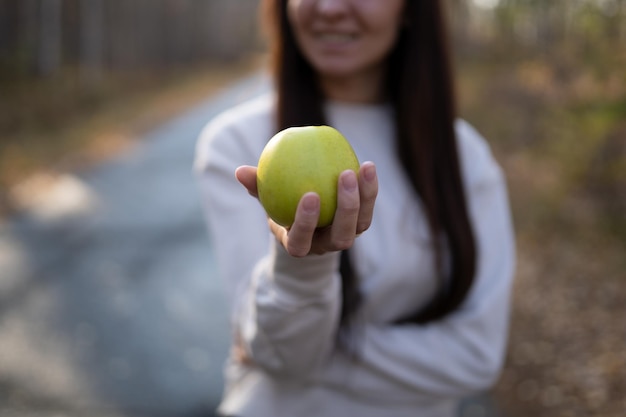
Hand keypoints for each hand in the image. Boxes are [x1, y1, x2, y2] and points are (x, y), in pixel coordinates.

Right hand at [235, 162, 377, 256]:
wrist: (305, 222)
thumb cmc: (280, 207)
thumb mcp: (268, 199)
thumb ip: (257, 187)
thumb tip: (240, 171)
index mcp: (299, 244)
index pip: (302, 240)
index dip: (306, 222)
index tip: (309, 195)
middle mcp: (325, 245)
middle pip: (340, 237)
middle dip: (345, 208)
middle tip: (343, 175)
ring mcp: (345, 236)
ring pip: (360, 224)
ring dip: (364, 197)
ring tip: (363, 168)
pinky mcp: (359, 224)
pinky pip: (367, 208)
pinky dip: (370, 189)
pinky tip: (368, 165)